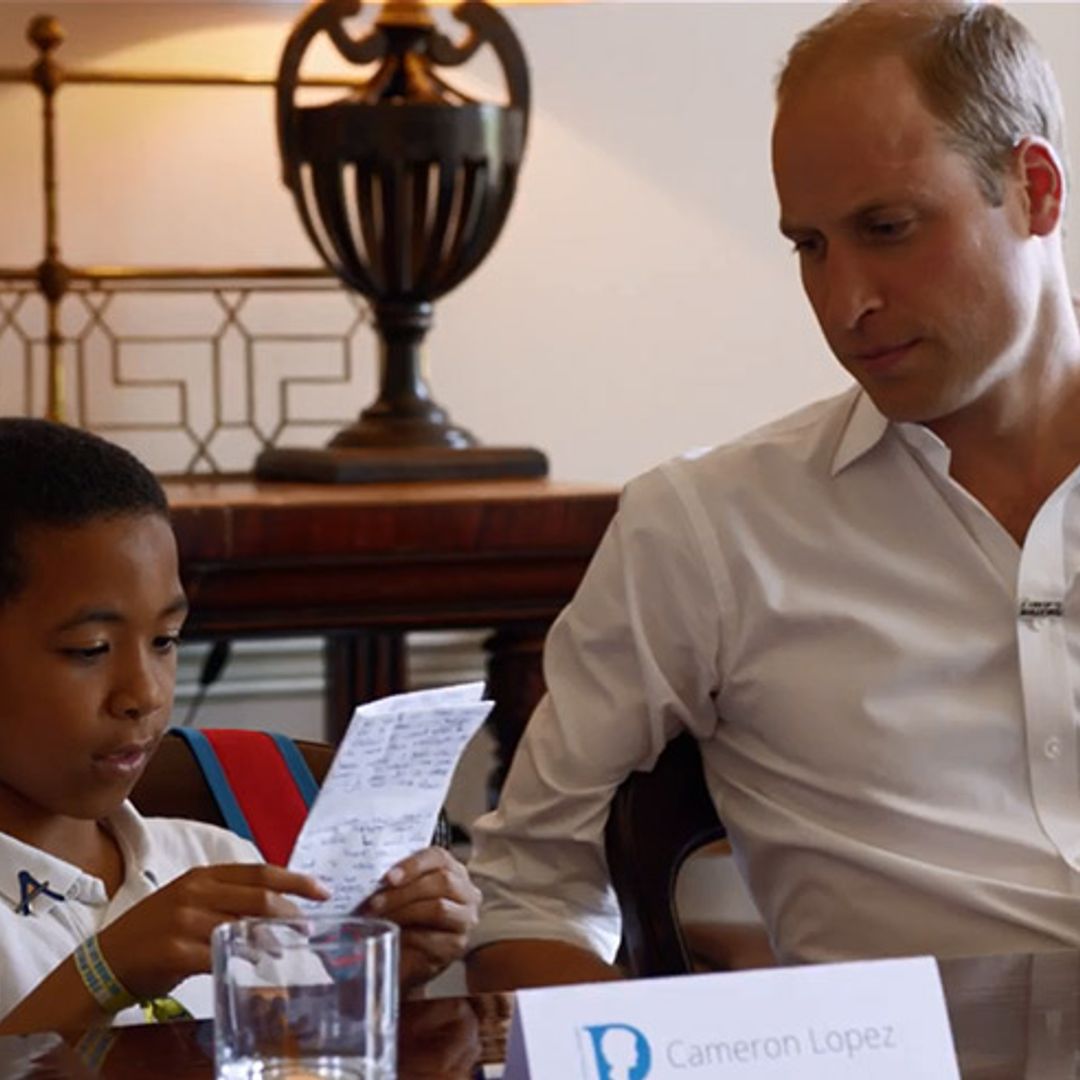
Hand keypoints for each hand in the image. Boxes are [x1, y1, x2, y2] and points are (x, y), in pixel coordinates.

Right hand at [97, 864, 328, 1000]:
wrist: (104, 962)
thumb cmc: (154, 932)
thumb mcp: (190, 902)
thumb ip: (227, 899)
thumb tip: (276, 906)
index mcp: (202, 877)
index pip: (260, 872)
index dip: (295, 881)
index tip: (323, 890)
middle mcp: (195, 893)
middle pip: (258, 898)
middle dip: (290, 912)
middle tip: (307, 927)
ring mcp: (183, 921)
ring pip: (243, 926)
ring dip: (271, 940)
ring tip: (285, 949)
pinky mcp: (173, 951)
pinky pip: (219, 955)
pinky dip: (242, 960)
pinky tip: (255, 965)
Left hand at [360, 848, 479, 990]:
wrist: (411, 955)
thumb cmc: (406, 916)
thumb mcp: (403, 891)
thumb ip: (395, 880)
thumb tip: (368, 873)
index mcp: (453, 870)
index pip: (439, 857)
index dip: (413, 864)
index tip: (388, 877)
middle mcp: (467, 892)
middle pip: (442, 882)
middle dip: (404, 891)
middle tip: (374, 901)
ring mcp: (464, 920)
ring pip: (438, 908)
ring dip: (404, 912)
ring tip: (379, 918)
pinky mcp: (456, 946)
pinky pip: (433, 938)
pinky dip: (409, 937)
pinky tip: (393, 936)